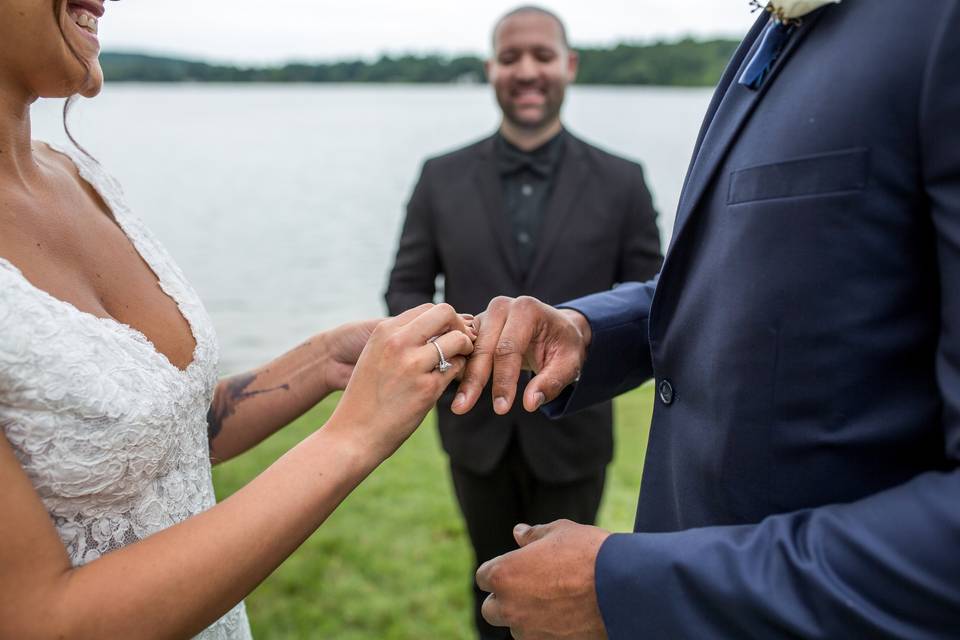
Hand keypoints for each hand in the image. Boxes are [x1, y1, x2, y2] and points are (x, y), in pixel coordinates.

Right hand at [328, 304, 474, 459]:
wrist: (352, 435)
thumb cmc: (365, 399)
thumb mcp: (375, 357)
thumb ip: (400, 340)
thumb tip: (436, 331)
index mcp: (384, 331)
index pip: (428, 308)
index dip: (445, 321)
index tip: (447, 336)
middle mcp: (398, 342)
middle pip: (445, 313)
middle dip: (460, 326)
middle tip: (461, 345)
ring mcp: (413, 364)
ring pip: (458, 340)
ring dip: (465, 350)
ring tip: (458, 364)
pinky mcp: (427, 388)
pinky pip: (457, 369)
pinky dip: (459, 374)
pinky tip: (448, 384)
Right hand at [451, 296, 591, 415]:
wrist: (557, 328)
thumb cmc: (564, 345)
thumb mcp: (569, 364)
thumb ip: (551, 382)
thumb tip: (529, 403)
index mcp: (526, 310)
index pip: (508, 349)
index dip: (503, 381)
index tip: (501, 408)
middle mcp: (502, 307)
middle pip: (484, 348)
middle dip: (475, 380)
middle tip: (463, 408)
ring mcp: (487, 314)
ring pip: (471, 349)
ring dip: (465, 377)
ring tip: (458, 404)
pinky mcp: (477, 325)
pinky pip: (466, 348)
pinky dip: (462, 369)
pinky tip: (459, 391)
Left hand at [476, 520, 610, 638]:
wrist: (622, 587)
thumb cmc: (588, 553)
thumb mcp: (559, 532)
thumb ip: (533, 535)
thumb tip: (518, 532)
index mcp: (503, 574)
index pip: (483, 576)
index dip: (499, 570)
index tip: (516, 567)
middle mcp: (509, 606)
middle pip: (492, 609)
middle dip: (505, 599)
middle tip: (531, 586)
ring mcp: (529, 631)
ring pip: (517, 627)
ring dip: (527, 616)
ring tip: (556, 599)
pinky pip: (539, 639)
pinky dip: (547, 629)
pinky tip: (567, 614)